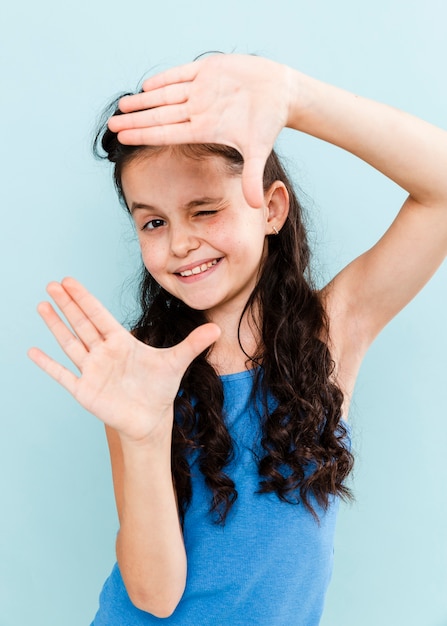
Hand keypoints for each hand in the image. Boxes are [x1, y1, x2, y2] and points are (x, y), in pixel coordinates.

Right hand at [28, 278, 219, 442]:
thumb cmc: (160, 389)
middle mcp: (103, 352)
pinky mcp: (85, 390)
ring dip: (55, 325)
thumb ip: (193, 344)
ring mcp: (92, 370)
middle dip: (66, 304)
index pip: (99, 315)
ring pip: (70, 343)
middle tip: (51, 284)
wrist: (151, 419)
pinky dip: (48, 364)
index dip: (84, 298)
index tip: (69, 281)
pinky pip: (63, 375)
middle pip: (81, 323)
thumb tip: (218, 328)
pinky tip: (33, 351)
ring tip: (42, 306)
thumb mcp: (177, 362)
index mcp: (121, 342)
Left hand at [108, 54, 292, 207]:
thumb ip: (252, 176)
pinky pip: (180, 74)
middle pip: (160, 116)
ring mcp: (201, 90)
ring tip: (122, 105)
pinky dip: (164, 78)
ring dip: (143, 100)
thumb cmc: (269, 122)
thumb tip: (254, 207)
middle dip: (135, 120)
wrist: (281, 93)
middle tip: (111, 125)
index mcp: (205, 129)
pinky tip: (146, 85)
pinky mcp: (208, 70)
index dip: (144, 135)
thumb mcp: (259, 150)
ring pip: (165, 95)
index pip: (167, 133)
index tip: (123, 139)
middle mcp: (198, 110)